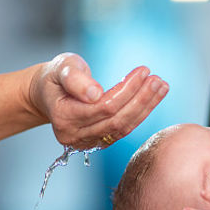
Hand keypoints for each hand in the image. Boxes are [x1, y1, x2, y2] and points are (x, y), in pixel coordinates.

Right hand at [30, 53, 167, 148]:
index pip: (103, 107)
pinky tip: (153, 98)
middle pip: (116, 120)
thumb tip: (95, 93)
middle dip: (141, 100)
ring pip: (123, 127)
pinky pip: (123, 129)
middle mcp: (73, 135)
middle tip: (158, 80)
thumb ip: (75, 78)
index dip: (126, 90)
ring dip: (145, 107)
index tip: (143, 71)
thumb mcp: (62, 67)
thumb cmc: (56, 76)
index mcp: (63, 117)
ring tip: (161, 87)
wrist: (48, 93)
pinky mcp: (98, 142)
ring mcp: (86, 142)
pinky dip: (140, 113)